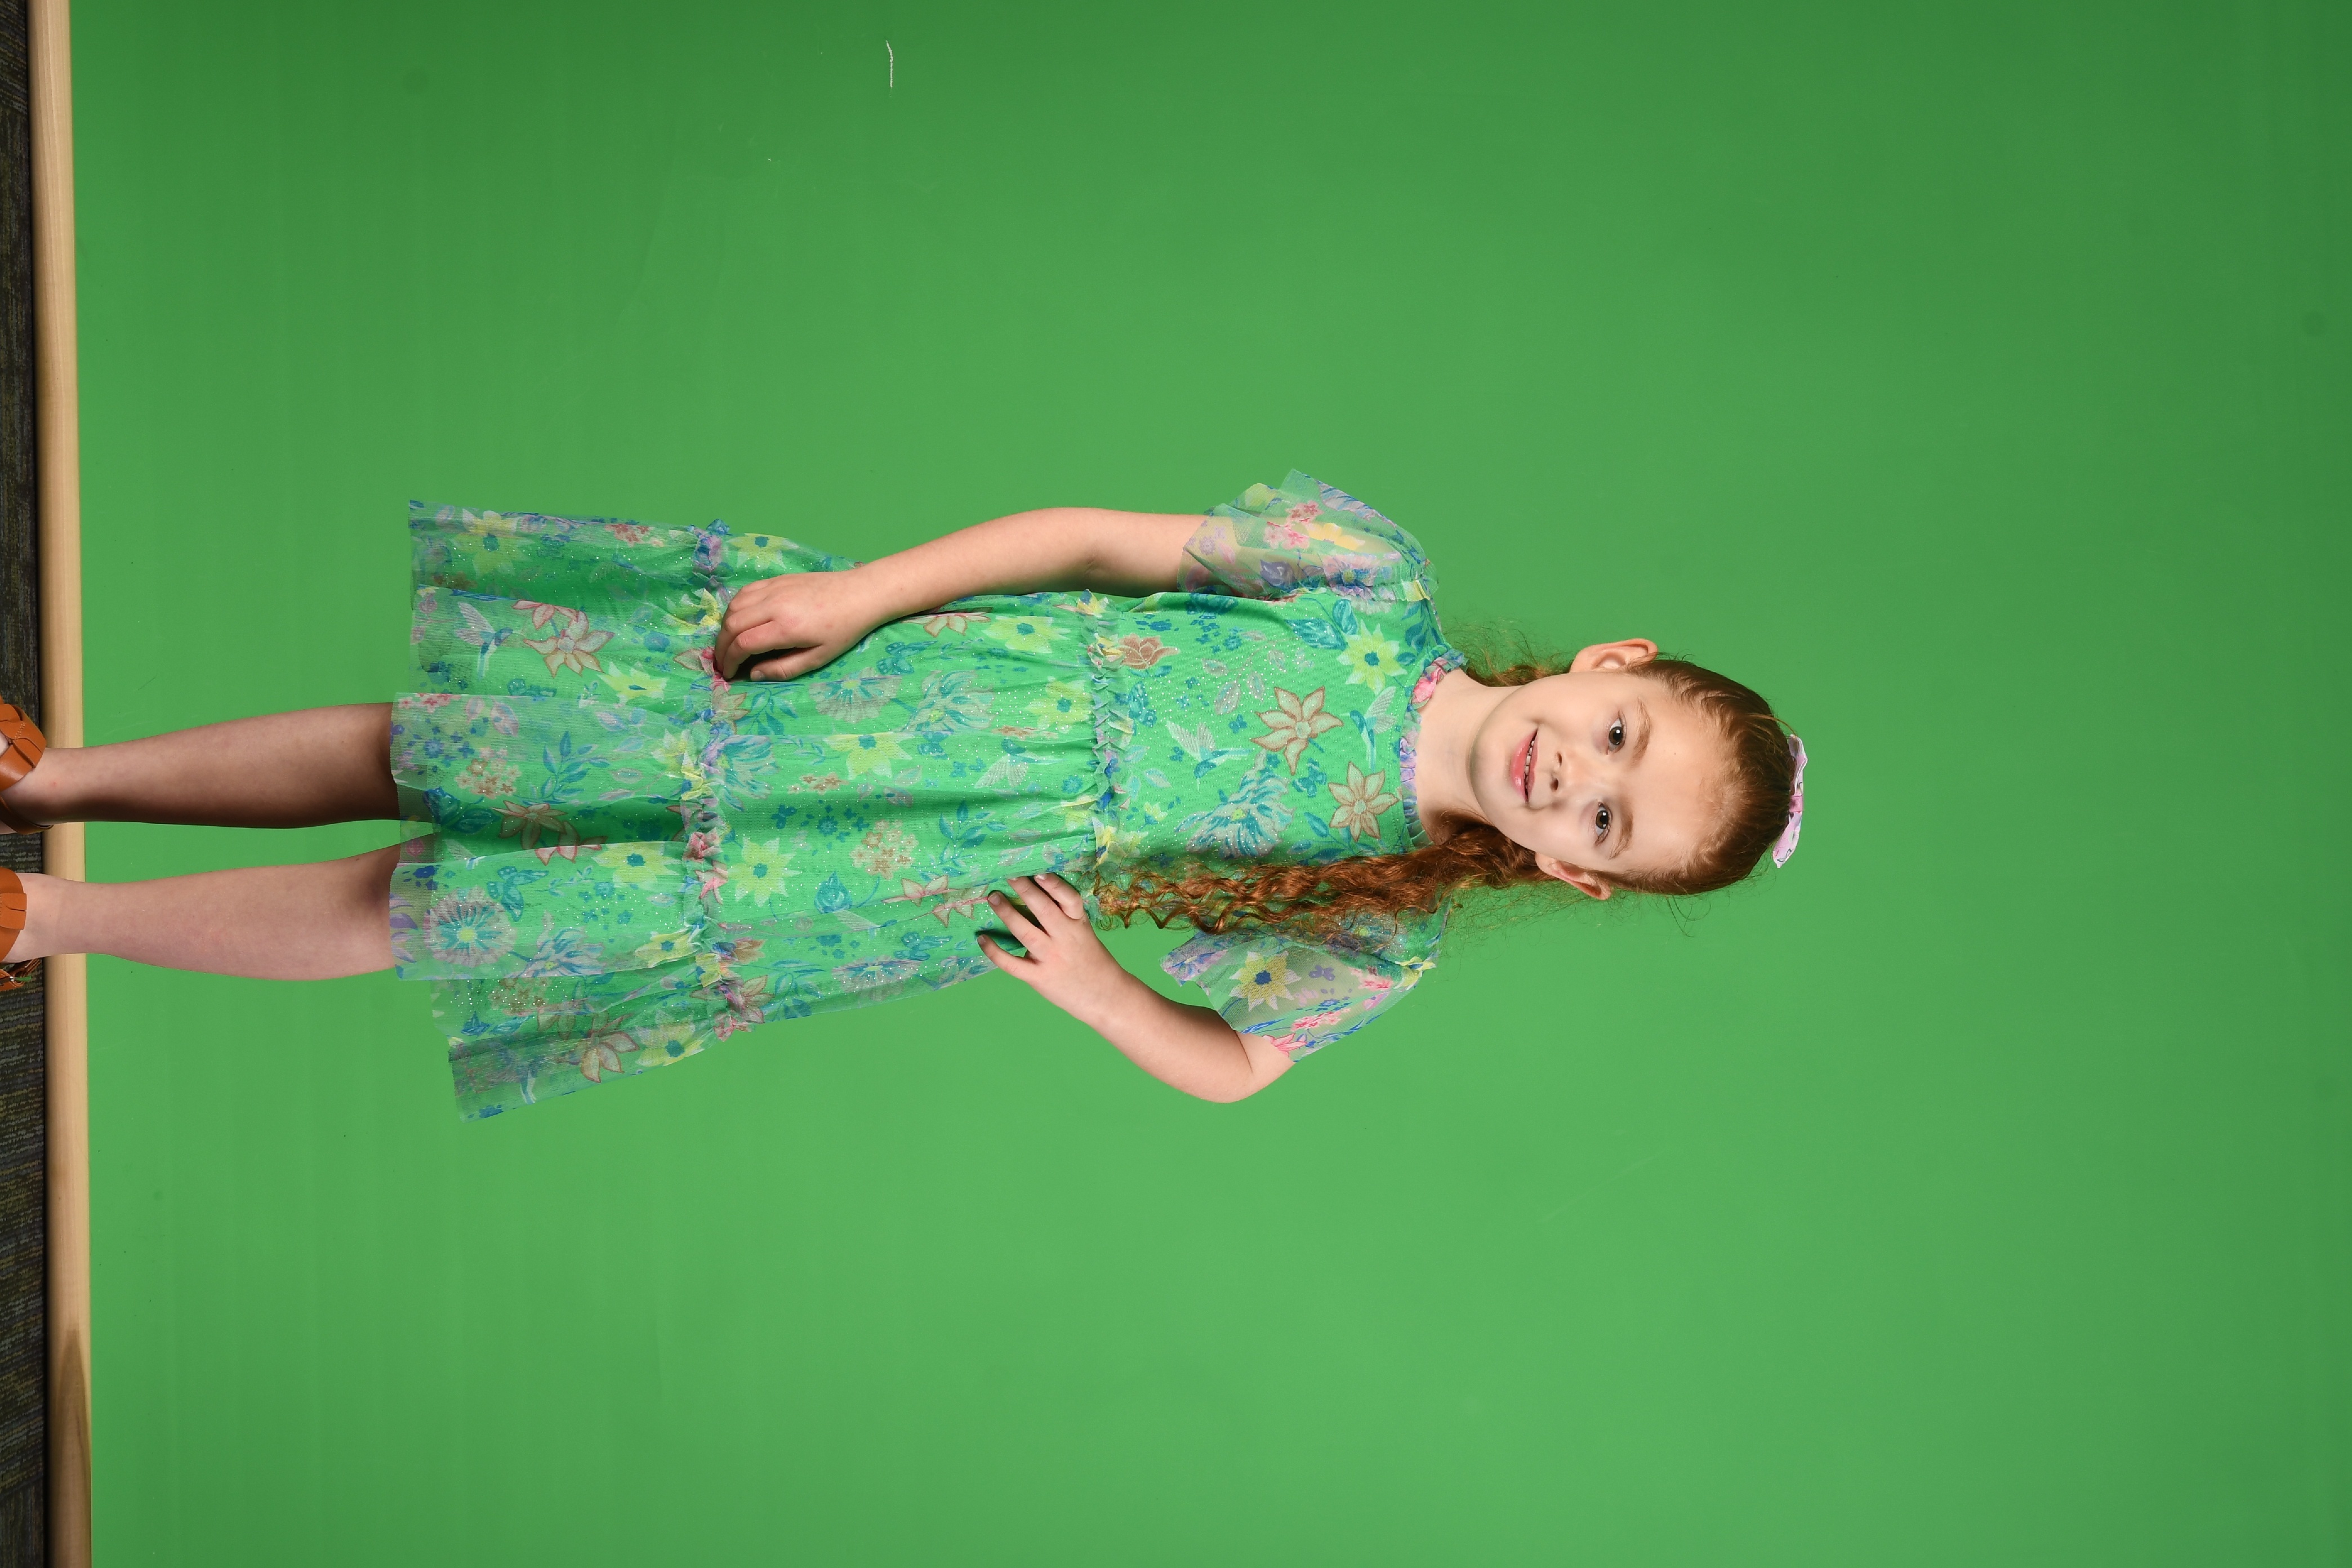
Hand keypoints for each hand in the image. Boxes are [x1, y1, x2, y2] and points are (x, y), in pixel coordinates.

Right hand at [714, 567, 890, 681]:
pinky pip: (745, 592)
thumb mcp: (818, 658)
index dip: (731, 660)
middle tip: (723, 663)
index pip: (743, 643)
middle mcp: (775, 604)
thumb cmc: (843, 630)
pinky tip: (739, 620)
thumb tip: (753, 674)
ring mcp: (774, 588)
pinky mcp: (776, 579)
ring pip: (734, 606)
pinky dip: (735, 608)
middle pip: (732, 624)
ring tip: (730, 644)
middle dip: (722, 647)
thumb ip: (784, 669)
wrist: (860, 594)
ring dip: (726, 627)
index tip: (729, 674)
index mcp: (787, 627)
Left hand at [975, 874, 1132, 1022]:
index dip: (1055, 885)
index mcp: (1078, 925)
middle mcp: (1065, 938)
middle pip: (1044, 910)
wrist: (1103, 996)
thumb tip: (1033, 895)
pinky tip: (982, 939)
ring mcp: (1051, 958)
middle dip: (1025, 891)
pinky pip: (1011, 963)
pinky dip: (994, 951)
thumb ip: (1064, 918)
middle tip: (1009, 875)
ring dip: (1007, 913)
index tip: (1039, 872)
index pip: (1070, 899)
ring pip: (1025, 932)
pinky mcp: (1038, 977)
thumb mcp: (1084, 933)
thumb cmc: (1092, 961)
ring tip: (993, 898)